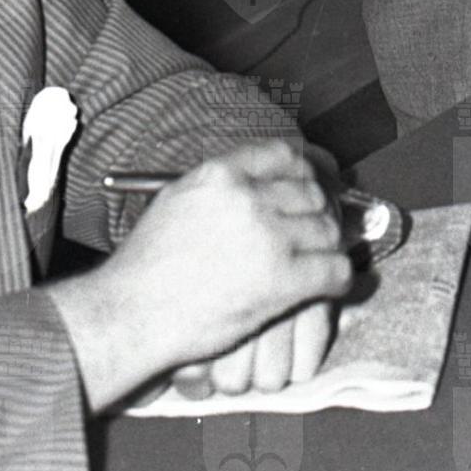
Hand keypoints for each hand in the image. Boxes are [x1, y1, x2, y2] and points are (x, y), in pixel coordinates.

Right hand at [48, 141, 351, 411]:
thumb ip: (219, 187)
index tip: (312, 182)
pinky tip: (334, 282)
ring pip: (326, 228)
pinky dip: (340, 277)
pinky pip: (333, 269)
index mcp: (221, 174)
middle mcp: (248, 198)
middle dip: (319, 210)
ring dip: (329, 244)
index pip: (283, 154)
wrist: (129, 316)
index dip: (305, 169)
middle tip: (321, 226)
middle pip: (310, 191)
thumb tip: (253, 183)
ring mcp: (268, 237)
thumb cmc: (144, 268)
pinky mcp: (281, 280)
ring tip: (324, 256)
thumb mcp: (176, 202)